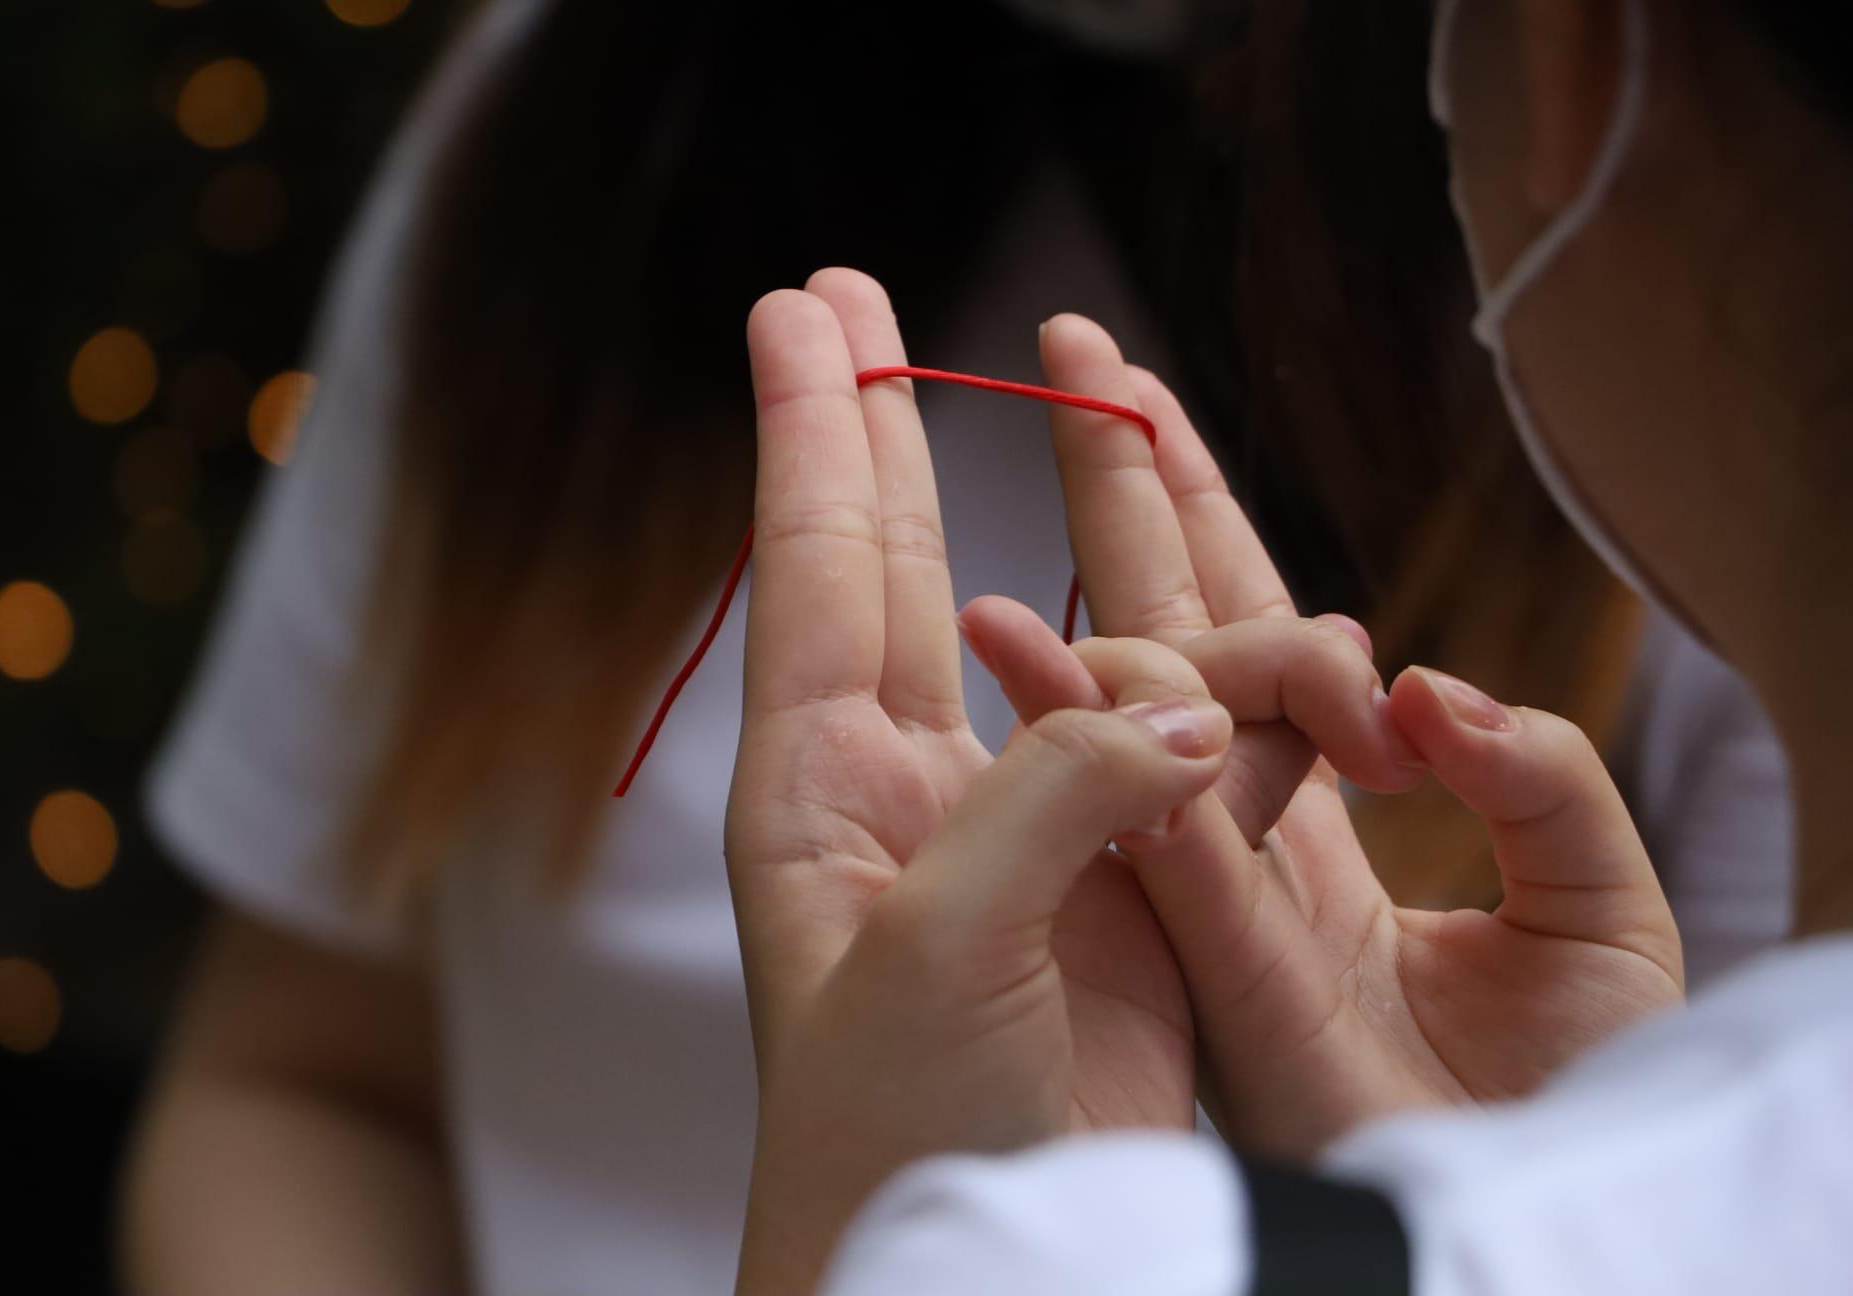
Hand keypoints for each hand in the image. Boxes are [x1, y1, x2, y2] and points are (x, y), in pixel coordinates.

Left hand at [726, 271, 1235, 1294]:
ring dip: (1133, 561)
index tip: (798, 306)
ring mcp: (1020, 823)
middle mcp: (912, 782)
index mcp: (823, 782)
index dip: (817, 425)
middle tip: (847, 297)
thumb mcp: (939, 947)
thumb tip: (1187, 708)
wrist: (989, 1254)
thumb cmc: (893, 1128)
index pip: (815, 559)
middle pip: (894, 555)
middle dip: (882, 425)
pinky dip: (1228, 696)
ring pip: (1071, 636)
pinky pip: (1181, 747)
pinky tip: (1260, 670)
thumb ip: (1051, 798)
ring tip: (1176, 508)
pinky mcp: (1120, 878)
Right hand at [963, 314, 1686, 1158]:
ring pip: (1134, 687)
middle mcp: (1245, 818)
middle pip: (1171, 612)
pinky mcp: (1199, 946)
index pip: (1253, 620)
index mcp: (1332, 806)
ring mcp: (1204, 873)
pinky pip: (1128, 805)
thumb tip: (1425, 685)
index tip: (1139, 397)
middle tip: (1074, 344)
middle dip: (1123, 476)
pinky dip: (1067, 714)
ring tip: (1064, 416)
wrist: (1517, 1213)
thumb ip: (1532, 777)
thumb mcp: (1598, 907)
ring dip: (1089, 559)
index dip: (1198, 506)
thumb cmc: (1563, 1093)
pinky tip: (1007, 628)